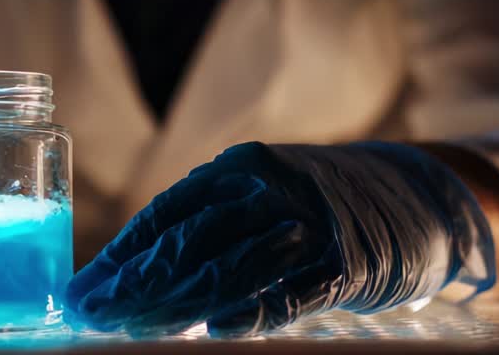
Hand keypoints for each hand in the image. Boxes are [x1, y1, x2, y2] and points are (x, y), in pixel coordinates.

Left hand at [64, 141, 494, 336]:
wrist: (415, 195)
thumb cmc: (318, 207)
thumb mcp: (261, 197)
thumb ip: (210, 227)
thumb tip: (136, 276)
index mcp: (239, 167)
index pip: (166, 213)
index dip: (121, 254)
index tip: (84, 290)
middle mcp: (269, 187)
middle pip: (189, 239)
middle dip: (134, 281)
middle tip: (94, 314)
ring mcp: (307, 223)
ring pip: (230, 265)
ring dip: (176, 303)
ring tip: (132, 329)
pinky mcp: (345, 263)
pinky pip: (291, 290)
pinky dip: (254, 310)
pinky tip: (217, 330)